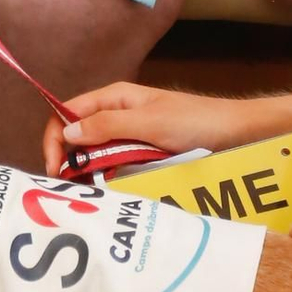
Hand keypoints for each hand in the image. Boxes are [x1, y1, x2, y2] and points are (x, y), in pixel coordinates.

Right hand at [42, 82, 250, 173]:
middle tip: (72, 188)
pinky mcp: (142, 153)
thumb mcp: (147, 122)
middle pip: (78, 135)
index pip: (67, 113)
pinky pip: (117, 165)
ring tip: (91, 193)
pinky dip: (110, 177)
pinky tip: (111, 190)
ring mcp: (130, 135)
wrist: (236, 133)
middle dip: (70, 159)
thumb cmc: (195, 121)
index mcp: (114, 97)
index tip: (56, 169)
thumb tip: (66, 132)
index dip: (55, 138)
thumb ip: (106, 126)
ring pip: (96, 153)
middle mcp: (117, 114)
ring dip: (91, 171)